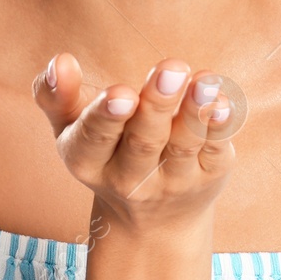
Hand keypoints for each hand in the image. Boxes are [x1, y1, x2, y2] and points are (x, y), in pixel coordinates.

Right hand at [32, 53, 236, 239]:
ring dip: (195, 112)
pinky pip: (215, 151)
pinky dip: (220, 128)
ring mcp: (173, 181)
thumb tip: (61, 60)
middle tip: (170, 69)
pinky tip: (223, 103)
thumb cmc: (104, 152)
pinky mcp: (209, 177)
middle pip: (143, 141)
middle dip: (157, 105)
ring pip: (183, 146)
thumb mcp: (70, 128)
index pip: (94, 138)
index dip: (107, 117)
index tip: (122, 93)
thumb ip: (56, 94)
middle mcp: (130, 179)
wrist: (152, 219)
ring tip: (204, 81)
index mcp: (87, 161)